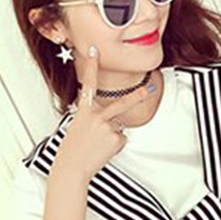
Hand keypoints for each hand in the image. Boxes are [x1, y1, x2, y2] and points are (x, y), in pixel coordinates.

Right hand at [54, 44, 153, 180]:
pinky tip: (102, 151)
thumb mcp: (77, 128)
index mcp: (83, 111)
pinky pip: (120, 140)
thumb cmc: (71, 150)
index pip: (88, 85)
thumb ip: (90, 118)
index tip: (95, 52)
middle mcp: (96, 116)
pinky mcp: (115, 140)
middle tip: (148, 90)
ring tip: (99, 143)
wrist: (71, 167)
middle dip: (137, 98)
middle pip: (121, 104)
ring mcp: (107, 128)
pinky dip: (113, 146)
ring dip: (112, 134)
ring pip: (118, 126)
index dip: (92, 67)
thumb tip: (107, 121)